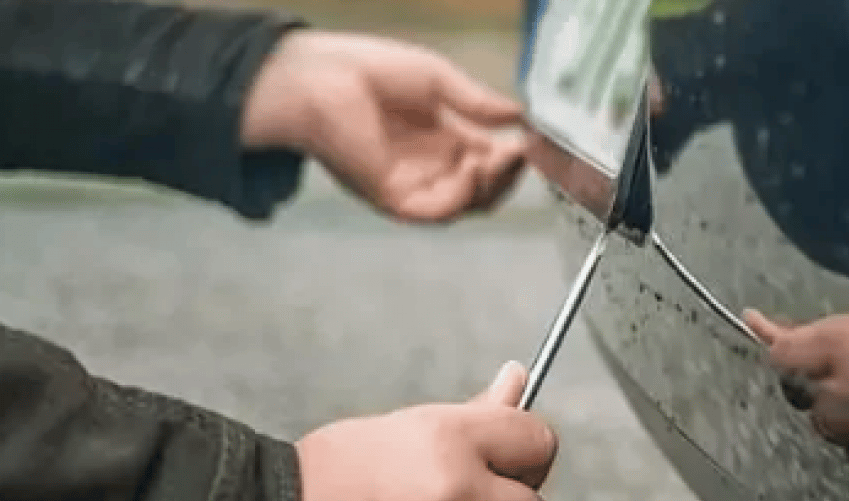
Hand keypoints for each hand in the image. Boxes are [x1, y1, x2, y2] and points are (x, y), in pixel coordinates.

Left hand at [243, 30, 528, 221]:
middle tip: (525, 151)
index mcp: (442, 140)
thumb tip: (519, 115)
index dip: (514, 153)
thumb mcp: (437, 81)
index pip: (490, 160)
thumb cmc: (369, 70)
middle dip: (510, 173)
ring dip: (494, 185)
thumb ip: (477, 103)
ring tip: (505, 157)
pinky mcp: (393, 197)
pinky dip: (463, 195)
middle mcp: (430, 168)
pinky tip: (473, 167)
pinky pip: (438, 211)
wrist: (319, 77)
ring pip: (468, 204)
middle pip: (485, 188)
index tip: (534, 137)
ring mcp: (413, 185)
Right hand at [296, 361, 557, 500]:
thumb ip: (477, 412)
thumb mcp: (414, 424)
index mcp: (452, 441)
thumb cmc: (344, 465)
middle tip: (469, 481)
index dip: (524, 444)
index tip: (507, 450)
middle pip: (532, 494)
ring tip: (443, 495)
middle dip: (511, 487)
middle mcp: (458, 486)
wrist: (289, 499)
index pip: (539, 440)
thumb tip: (518, 379)